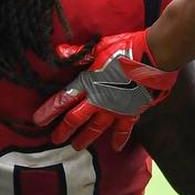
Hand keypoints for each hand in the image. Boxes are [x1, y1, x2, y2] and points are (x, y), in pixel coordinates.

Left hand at [33, 31, 177, 150]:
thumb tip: (59, 52)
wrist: (157, 56)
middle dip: (63, 130)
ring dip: (85, 138)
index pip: (63, 100)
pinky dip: (119, 139)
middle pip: (75, 119)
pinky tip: (114, 148)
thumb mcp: (100, 47)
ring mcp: (115, 108)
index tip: (38, 121)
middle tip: (55, 140)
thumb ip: (79, 53)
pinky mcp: (132, 111)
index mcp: (89, 83)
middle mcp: (99, 100)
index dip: (49, 111)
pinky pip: (123, 130)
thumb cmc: (128, 47)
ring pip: (96, 129)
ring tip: (77, 147)